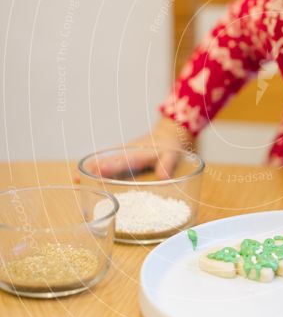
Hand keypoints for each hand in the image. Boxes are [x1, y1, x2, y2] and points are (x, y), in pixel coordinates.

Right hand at [75, 118, 193, 181]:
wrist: (165, 136)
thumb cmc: (168, 148)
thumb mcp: (172, 155)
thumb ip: (167, 164)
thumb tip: (163, 177)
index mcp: (138, 154)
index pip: (123, 161)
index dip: (112, 166)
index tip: (100, 169)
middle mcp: (125, 154)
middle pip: (108, 162)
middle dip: (95, 170)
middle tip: (80, 178)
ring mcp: (120, 155)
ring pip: (102, 162)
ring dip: (90, 171)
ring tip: (76, 180)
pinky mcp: (118, 159)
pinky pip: (103, 164)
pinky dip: (92, 170)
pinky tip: (80, 179)